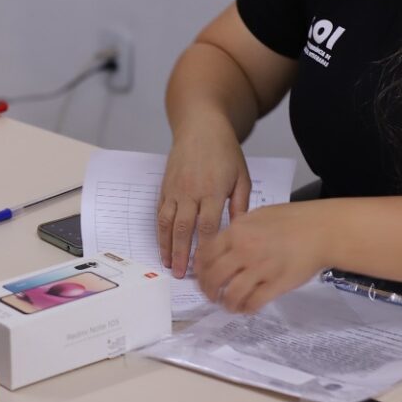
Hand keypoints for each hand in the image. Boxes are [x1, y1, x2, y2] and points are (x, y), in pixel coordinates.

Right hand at [156, 115, 250, 277]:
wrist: (200, 127)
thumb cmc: (224, 150)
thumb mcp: (241, 175)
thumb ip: (240, 203)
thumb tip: (238, 229)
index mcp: (212, 190)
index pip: (208, 226)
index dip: (206, 248)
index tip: (207, 266)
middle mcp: (190, 192)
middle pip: (184, 229)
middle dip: (181, 254)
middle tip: (180, 275)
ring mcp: (175, 190)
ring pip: (167, 223)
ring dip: (166, 246)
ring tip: (167, 264)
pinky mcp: (165, 187)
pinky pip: (160, 213)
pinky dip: (160, 231)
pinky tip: (162, 243)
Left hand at [195, 202, 330, 312]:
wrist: (321, 230)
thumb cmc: (292, 220)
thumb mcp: (258, 216)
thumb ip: (238, 229)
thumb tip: (223, 243)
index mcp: (237, 232)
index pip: (206, 254)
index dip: (199, 269)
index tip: (201, 277)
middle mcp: (244, 250)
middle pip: (213, 276)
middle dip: (208, 290)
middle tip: (211, 295)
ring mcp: (260, 269)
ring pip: (231, 294)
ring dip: (226, 303)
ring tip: (228, 305)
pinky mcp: (276, 284)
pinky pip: (254, 302)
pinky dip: (246, 309)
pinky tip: (246, 308)